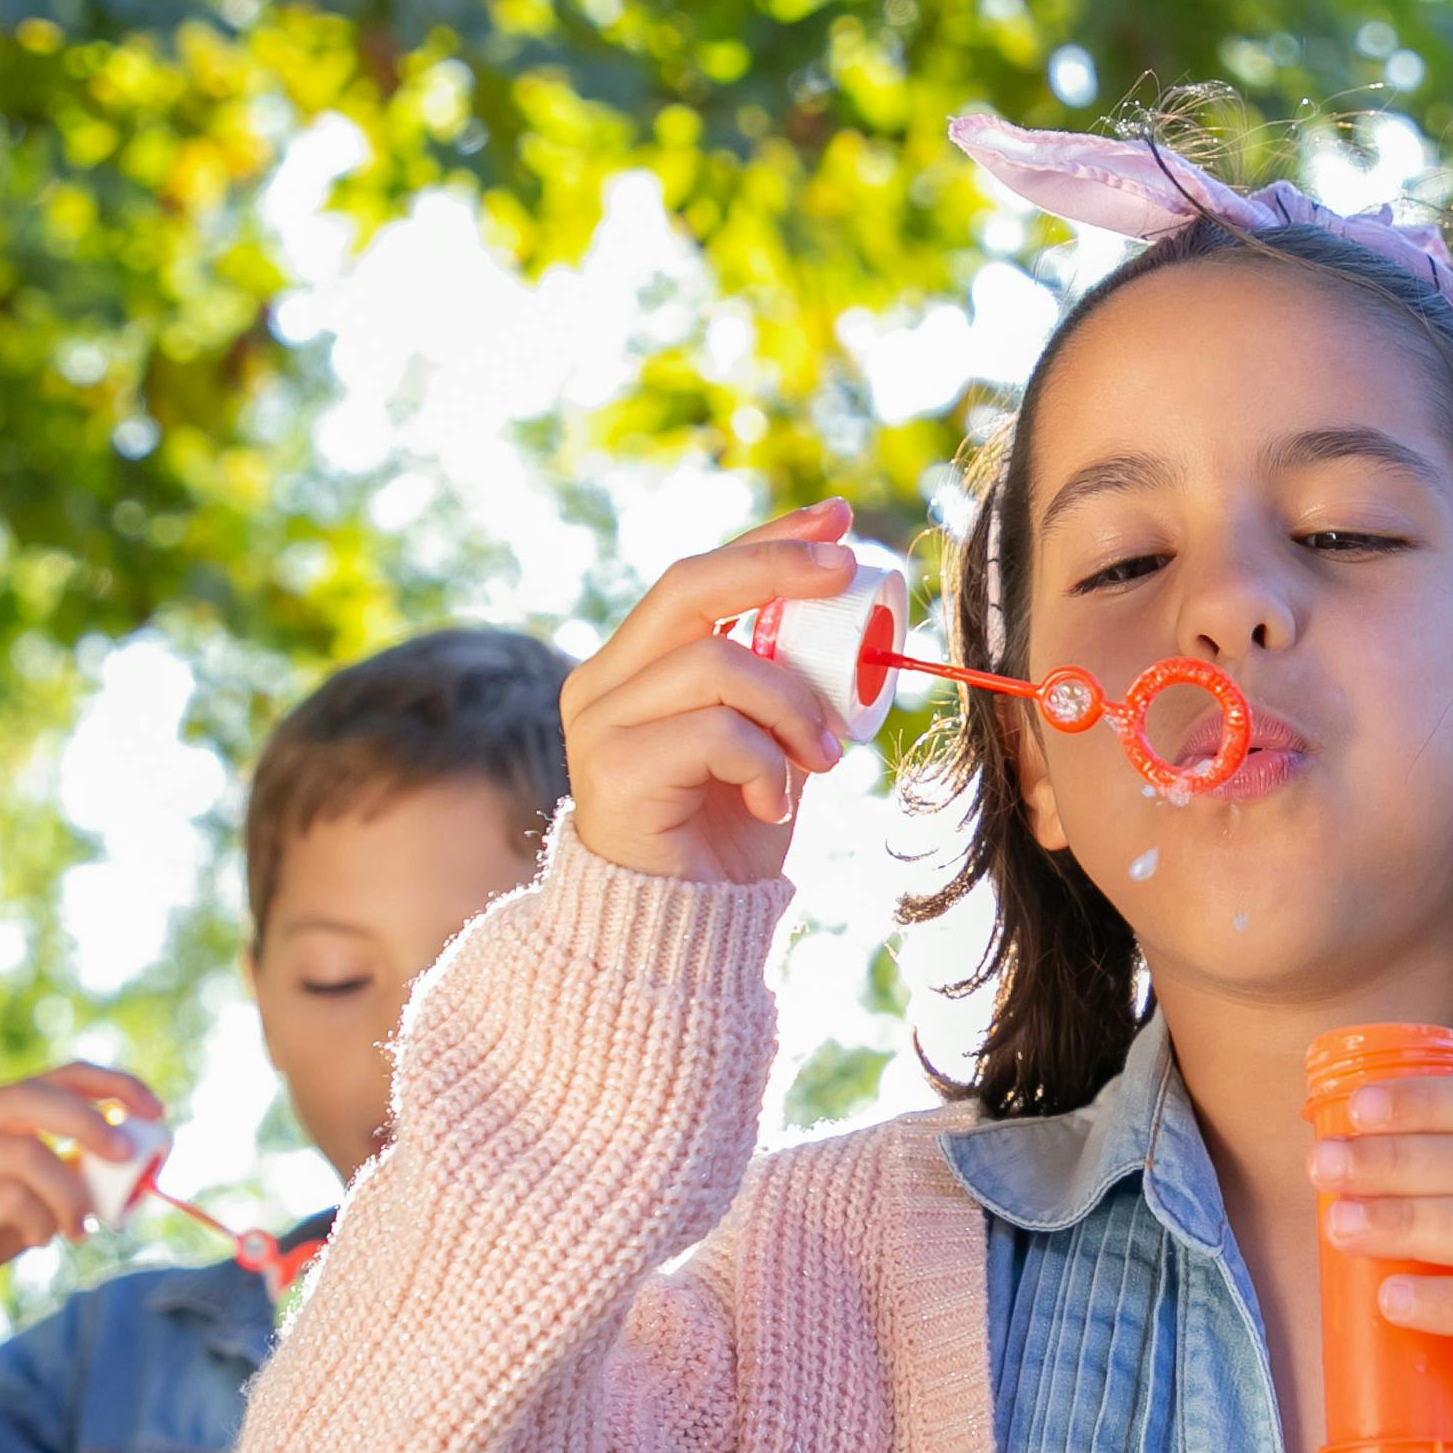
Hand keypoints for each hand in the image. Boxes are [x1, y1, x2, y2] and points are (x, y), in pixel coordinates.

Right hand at [0, 1064, 166, 1332]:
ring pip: (26, 1153)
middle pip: (32, 1097)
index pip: (57, 1075)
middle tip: (125, 1158)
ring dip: (70, 1194)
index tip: (156, 1110)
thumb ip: (74, 1163)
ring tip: (78, 1228)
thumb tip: (139, 1152)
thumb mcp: (39, 1187)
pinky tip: (39, 1239)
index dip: (112, 1085)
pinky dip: (41, 1220)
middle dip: (90, 1124)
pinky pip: (10, 1198)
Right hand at [561, 500, 868, 883]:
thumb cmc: (722, 837)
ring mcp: (599, 724)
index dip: (769, 537)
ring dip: (791, 705)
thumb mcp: (769, 744)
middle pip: (689, 586)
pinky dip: (764, 764)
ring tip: (822, 758)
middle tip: (846, 576)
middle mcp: (603, 682)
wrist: (676, 933)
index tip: (837, 518)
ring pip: (715, 664)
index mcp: (635, 664)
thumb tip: (853, 627)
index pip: (700, 575)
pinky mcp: (612, 770)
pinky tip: (770, 806)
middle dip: (776, 569)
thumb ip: (786, 687)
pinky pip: (714, 733)